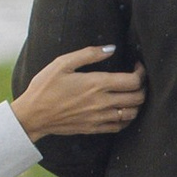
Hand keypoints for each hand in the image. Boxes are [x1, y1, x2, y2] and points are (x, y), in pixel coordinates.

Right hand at [11, 47, 146, 141]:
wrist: (33, 115)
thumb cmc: (45, 87)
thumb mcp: (62, 63)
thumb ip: (89, 54)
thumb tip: (111, 48)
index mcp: (96, 84)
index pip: (133, 81)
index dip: (141, 73)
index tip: (137, 66)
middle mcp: (102, 102)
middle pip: (137, 98)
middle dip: (143, 87)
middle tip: (137, 80)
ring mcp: (99, 118)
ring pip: (132, 114)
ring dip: (137, 104)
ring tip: (131, 94)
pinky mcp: (94, 128)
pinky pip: (120, 126)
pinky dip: (127, 119)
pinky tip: (122, 110)